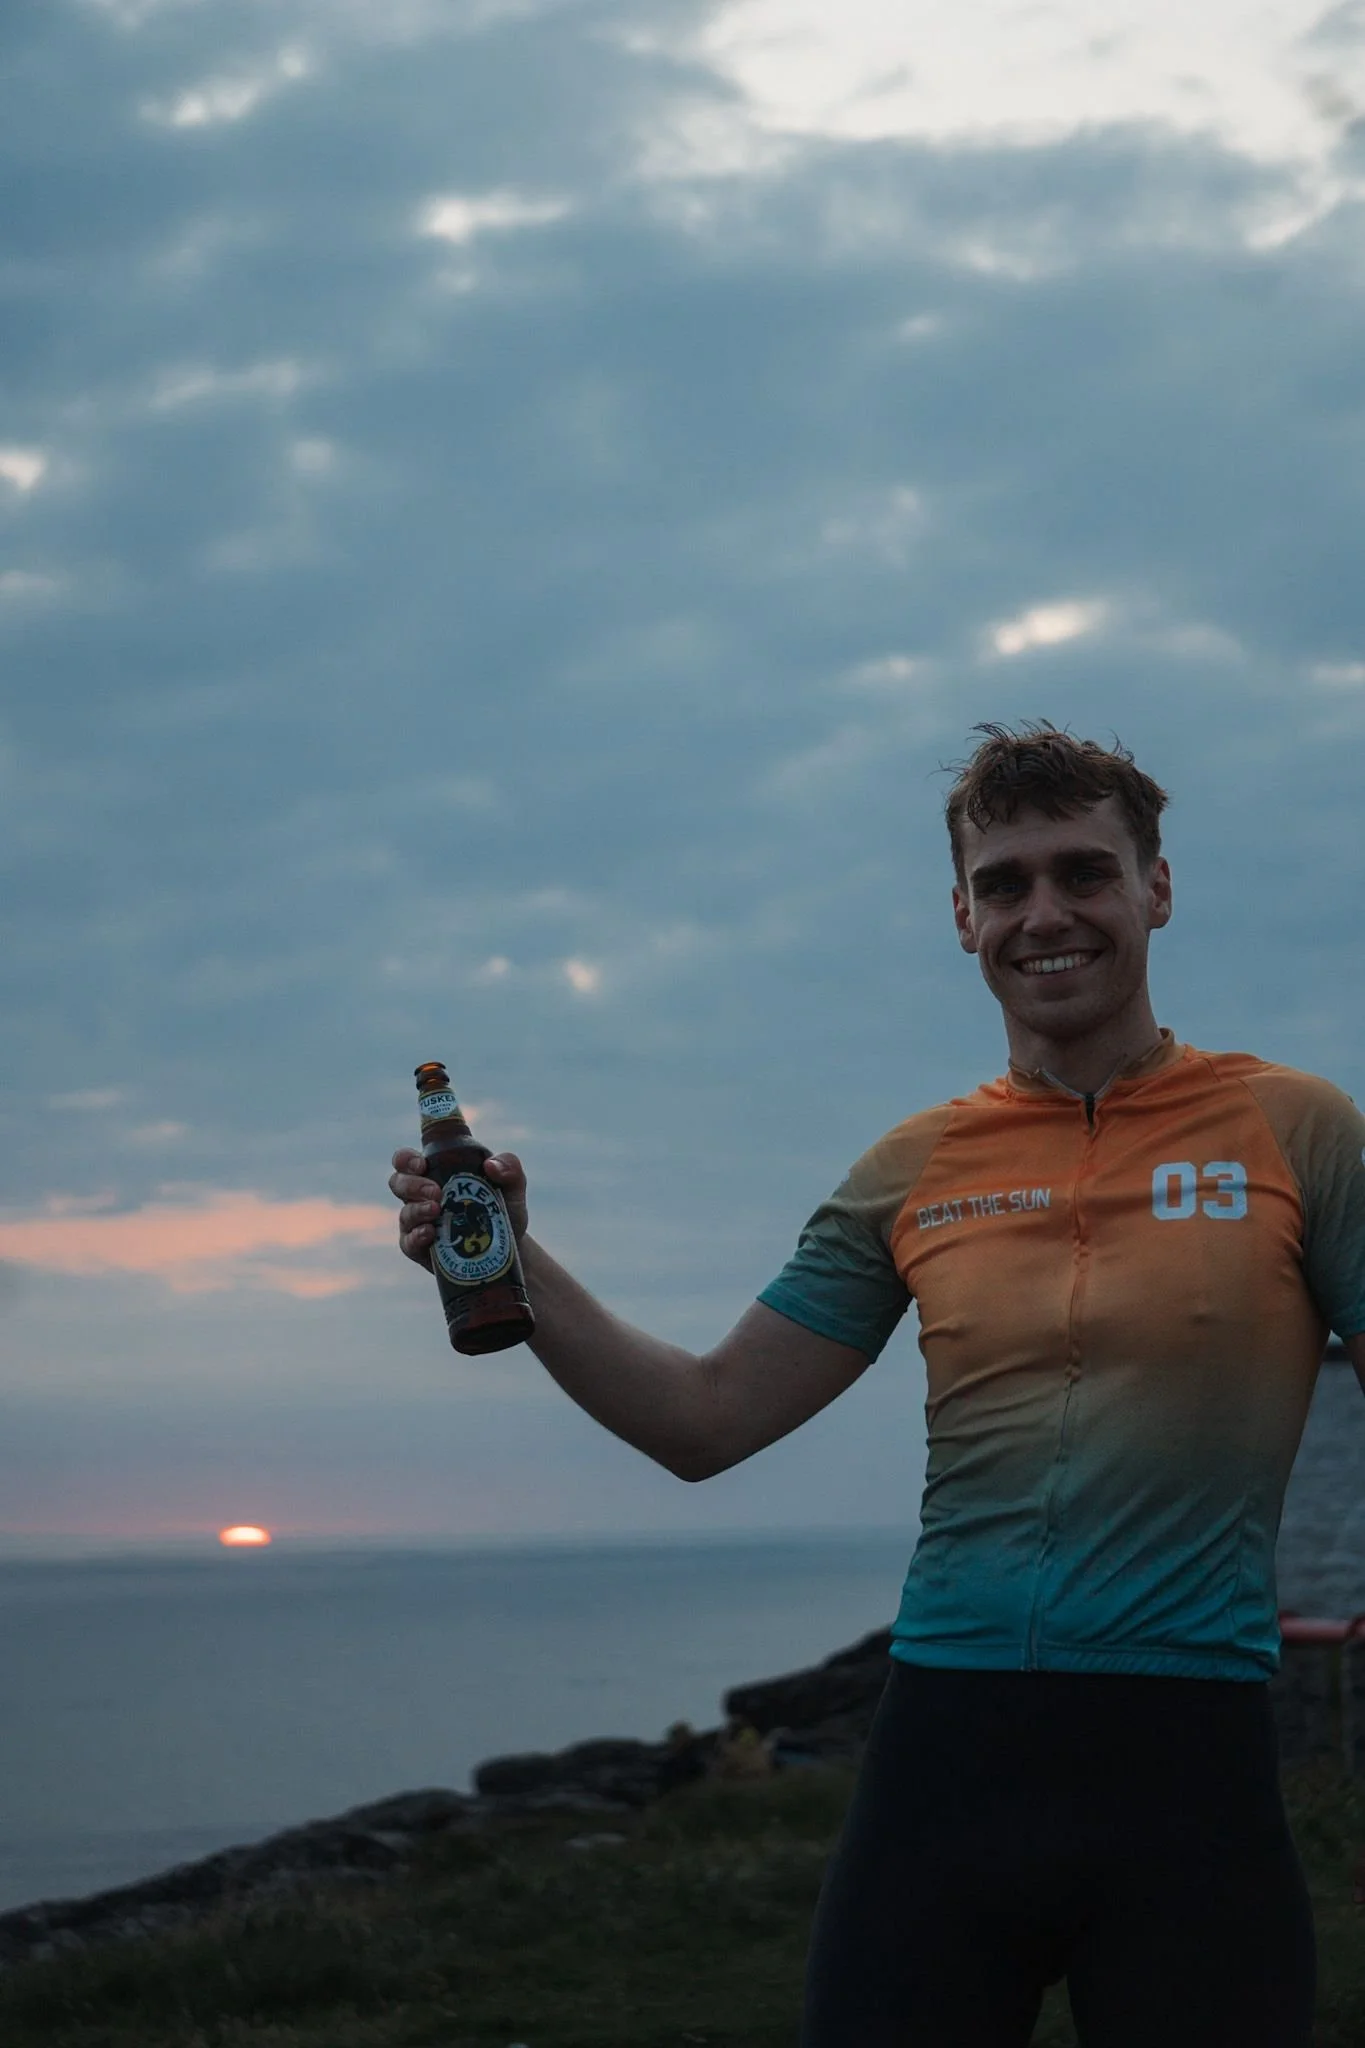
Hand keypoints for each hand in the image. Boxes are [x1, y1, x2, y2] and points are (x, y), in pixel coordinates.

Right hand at [388, 1149, 529, 1269]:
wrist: (507, 1249)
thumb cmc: (504, 1209)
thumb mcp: (513, 1186)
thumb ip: (510, 1167)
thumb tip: (491, 1165)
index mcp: (436, 1173)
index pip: (408, 1160)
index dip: (407, 1159)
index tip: (422, 1164)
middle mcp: (421, 1196)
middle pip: (398, 1183)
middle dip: (411, 1184)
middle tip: (435, 1191)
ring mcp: (418, 1223)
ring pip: (404, 1213)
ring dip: (417, 1210)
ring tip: (437, 1210)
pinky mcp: (420, 1249)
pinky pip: (408, 1242)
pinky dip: (416, 1236)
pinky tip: (430, 1233)